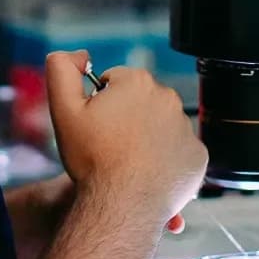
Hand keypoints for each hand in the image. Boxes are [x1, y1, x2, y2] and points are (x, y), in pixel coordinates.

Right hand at [45, 50, 207, 227]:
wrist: (121, 204)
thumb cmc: (92, 159)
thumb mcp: (63, 109)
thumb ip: (61, 69)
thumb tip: (77, 54)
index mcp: (136, 81)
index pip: (114, 82)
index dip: (99, 103)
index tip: (96, 126)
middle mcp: (167, 98)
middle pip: (139, 101)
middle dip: (125, 117)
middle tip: (109, 145)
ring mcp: (186, 127)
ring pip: (159, 125)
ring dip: (146, 137)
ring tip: (127, 161)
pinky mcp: (197, 155)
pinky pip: (178, 150)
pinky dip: (165, 158)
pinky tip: (147, 172)